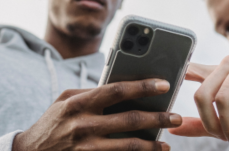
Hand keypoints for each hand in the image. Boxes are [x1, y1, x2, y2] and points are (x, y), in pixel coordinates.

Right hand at [13, 79, 180, 150]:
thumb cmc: (52, 123)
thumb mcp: (65, 101)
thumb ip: (92, 93)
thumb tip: (124, 86)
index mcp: (78, 103)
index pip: (116, 90)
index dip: (143, 86)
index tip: (164, 84)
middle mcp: (83, 125)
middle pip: (130, 120)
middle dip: (158, 118)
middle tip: (177, 117)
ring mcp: (86, 148)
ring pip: (128, 146)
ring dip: (152, 145)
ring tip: (166, 144)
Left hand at [171, 55, 228, 150]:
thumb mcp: (228, 125)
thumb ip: (201, 124)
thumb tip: (172, 127)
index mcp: (219, 73)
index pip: (191, 72)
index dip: (178, 77)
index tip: (164, 88)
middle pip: (203, 92)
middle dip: (211, 123)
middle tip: (223, 140)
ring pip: (222, 97)